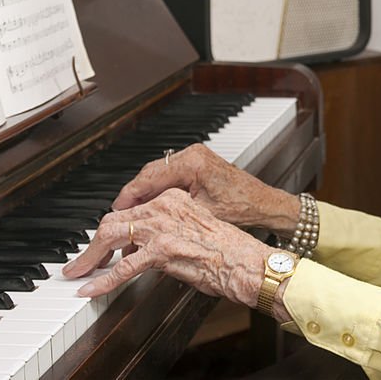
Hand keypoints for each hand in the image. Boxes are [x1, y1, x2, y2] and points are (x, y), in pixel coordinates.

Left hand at [62, 188, 273, 307]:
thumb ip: (168, 231)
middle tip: (80, 261)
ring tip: (78, 273)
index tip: (101, 244)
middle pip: (114, 220)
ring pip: (111, 236)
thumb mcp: (194, 229)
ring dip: (89, 258)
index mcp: (173, 198)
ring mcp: (161, 227)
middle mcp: (164, 207)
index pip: (131, 210)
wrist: (246, 261)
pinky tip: (91, 289)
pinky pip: (122, 268)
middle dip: (92, 243)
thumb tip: (144, 248)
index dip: (111, 229)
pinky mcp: (161, 250)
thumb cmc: (228, 251)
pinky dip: (102, 281)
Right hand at [112, 143, 298, 237]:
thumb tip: (144, 225)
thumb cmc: (242, 208)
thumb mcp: (201, 215)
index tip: (116, 210)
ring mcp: (195, 157)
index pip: (150, 177)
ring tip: (132, 214)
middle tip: (119, 215)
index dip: (130, 195)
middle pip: (150, 173)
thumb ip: (171, 214)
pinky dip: (158, 190)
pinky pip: (169, 175)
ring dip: (145, 193)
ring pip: (158, 174)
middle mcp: (192, 154)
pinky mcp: (197, 164)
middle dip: (134, 195)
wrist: (264, 203)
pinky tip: (151, 206)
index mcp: (193, 162)